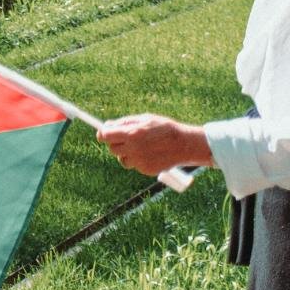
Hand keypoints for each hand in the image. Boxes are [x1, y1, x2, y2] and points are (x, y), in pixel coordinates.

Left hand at [97, 114, 212, 176]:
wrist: (185, 144)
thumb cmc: (164, 128)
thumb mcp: (144, 119)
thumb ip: (124, 123)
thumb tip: (106, 126)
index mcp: (131, 134)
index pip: (105, 136)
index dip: (103, 134)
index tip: (104, 133)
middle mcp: (133, 149)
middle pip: (112, 148)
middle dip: (116, 143)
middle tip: (127, 138)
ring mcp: (140, 161)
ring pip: (122, 159)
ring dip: (126, 154)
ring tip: (141, 147)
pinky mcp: (146, 170)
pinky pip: (135, 165)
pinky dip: (138, 160)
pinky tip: (150, 154)